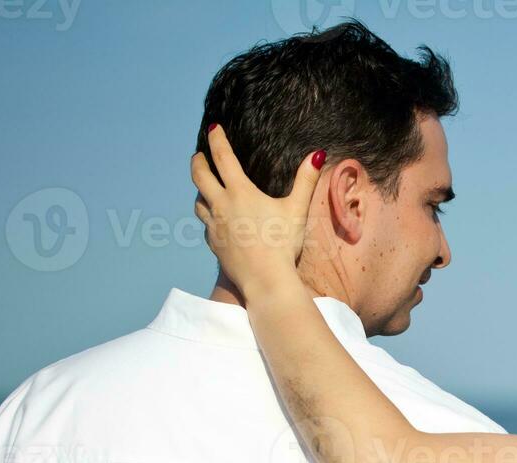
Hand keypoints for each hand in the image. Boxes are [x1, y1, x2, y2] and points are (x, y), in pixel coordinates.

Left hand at [190, 124, 324, 296]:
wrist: (266, 280)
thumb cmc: (283, 244)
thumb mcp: (297, 210)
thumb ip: (306, 180)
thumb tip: (318, 154)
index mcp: (240, 192)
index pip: (223, 157)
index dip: (217, 139)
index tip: (213, 128)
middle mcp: (221, 205)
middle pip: (200, 176)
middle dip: (198, 161)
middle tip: (199, 155)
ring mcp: (214, 226)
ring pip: (199, 201)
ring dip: (201, 190)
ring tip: (206, 187)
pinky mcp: (214, 244)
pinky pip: (206, 225)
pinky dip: (208, 216)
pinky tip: (215, 220)